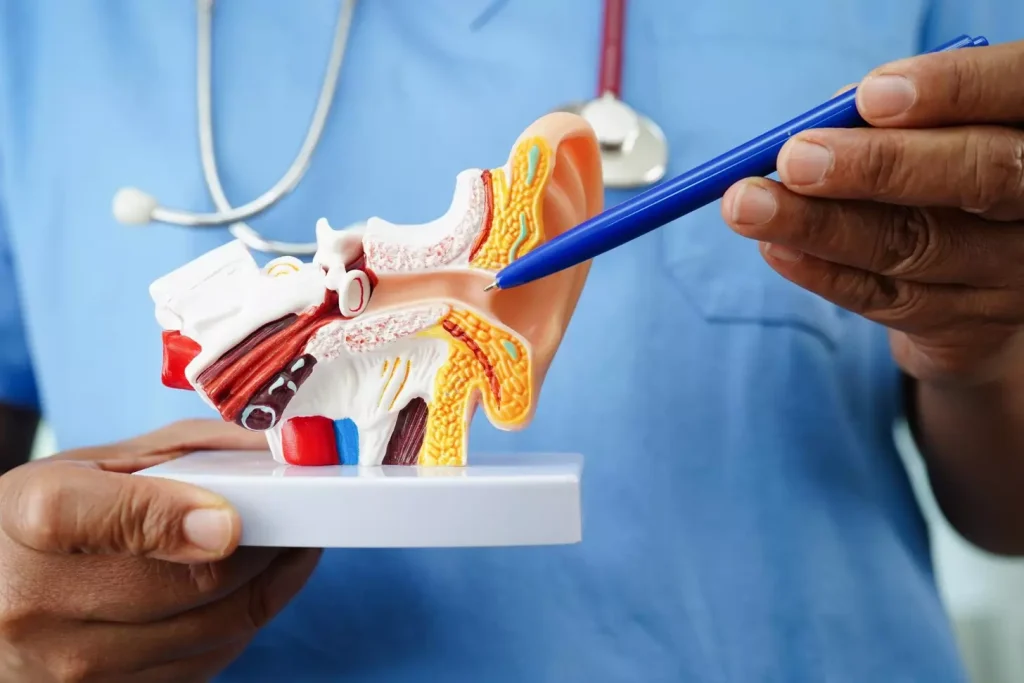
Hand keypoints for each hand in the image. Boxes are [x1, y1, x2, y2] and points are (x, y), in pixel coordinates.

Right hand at [0, 420, 321, 682]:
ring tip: (289, 550)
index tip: (233, 516)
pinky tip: (249, 592)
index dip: (185, 516)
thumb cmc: (48, 520)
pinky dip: (240, 624)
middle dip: (266, 546)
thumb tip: (276, 450)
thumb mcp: (92, 465)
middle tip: (301, 519)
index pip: (116, 517)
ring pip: (214, 629)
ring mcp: (68, 666)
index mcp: (35, 519)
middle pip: (194, 581)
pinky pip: (205, 664)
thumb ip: (184, 451)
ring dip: (269, 586)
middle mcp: (41, 602)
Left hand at [722, 40, 1023, 384]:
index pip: (1015, 91)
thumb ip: (891, 119)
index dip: (952, 91)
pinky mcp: (969, 326)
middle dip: (878, 165)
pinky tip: (775, 249)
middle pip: (980, 176)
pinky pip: (888, 299)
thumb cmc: (938, 175)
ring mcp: (1013, 270)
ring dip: (821, 225)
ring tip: (749, 205)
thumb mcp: (932, 136)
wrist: (976, 284)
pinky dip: (823, 273)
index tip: (870, 97)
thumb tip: (825, 119)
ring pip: (918, 245)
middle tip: (794, 160)